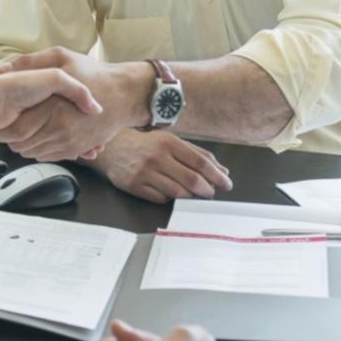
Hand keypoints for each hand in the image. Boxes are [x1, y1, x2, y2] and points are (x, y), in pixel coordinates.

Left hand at [0, 48, 148, 159]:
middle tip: (11, 123)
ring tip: (25, 128)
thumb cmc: (95, 74)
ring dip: (25, 144)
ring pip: (34, 153)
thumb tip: (2, 70)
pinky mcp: (77, 149)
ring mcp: (70, 142)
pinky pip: (50, 156)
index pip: (16, 130)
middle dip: (12, 137)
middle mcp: (61, 130)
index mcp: (53, 108)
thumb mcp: (62, 57)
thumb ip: (31, 62)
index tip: (3, 117)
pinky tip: (41, 134)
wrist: (125, 93)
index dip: (4, 126)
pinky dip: (41, 149)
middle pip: (22, 146)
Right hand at [87, 129, 231, 203]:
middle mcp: (156, 157)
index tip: (227, 184)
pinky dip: (170, 198)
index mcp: (169, 143)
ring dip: (190, 196)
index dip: (217, 176)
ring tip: (193, 193)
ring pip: (177, 192)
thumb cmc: (147, 144)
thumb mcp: (172, 141)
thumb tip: (222, 171)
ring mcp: (144, 173)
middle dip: (207, 190)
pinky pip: (161, 199)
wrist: (113, 148)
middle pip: (191, 180)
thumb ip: (197, 154)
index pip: (200, 163)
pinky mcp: (134, 186)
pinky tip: (171, 192)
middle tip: (211, 192)